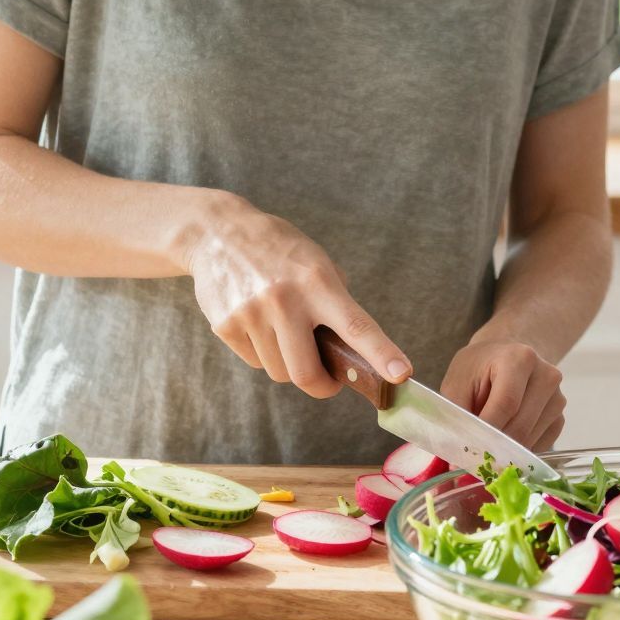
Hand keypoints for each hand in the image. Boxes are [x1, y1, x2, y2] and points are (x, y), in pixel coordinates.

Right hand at [186, 195, 408, 399]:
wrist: (217, 232)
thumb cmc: (280, 251)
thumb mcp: (317, 264)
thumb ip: (335, 304)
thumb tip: (350, 356)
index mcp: (317, 282)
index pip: (356, 325)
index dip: (381, 353)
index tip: (402, 375)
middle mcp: (284, 299)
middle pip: (307, 373)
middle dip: (323, 386)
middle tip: (330, 381)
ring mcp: (251, 314)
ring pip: (280, 371)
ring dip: (289, 363)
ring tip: (284, 330)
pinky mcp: (225, 325)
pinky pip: (255, 361)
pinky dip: (263, 352)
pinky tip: (258, 322)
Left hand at [441, 336, 565, 453]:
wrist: (504, 357)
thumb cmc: (478, 368)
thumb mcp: (457, 383)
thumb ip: (457, 415)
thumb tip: (458, 457)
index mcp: (519, 359)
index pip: (506, 404)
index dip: (487, 431)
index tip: (468, 449)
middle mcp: (546, 376)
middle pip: (521, 426)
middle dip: (495, 446)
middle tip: (473, 456)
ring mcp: (557, 398)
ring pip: (530, 440)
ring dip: (506, 450)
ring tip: (487, 440)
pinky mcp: (560, 417)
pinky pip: (539, 446)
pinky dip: (518, 451)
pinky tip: (504, 437)